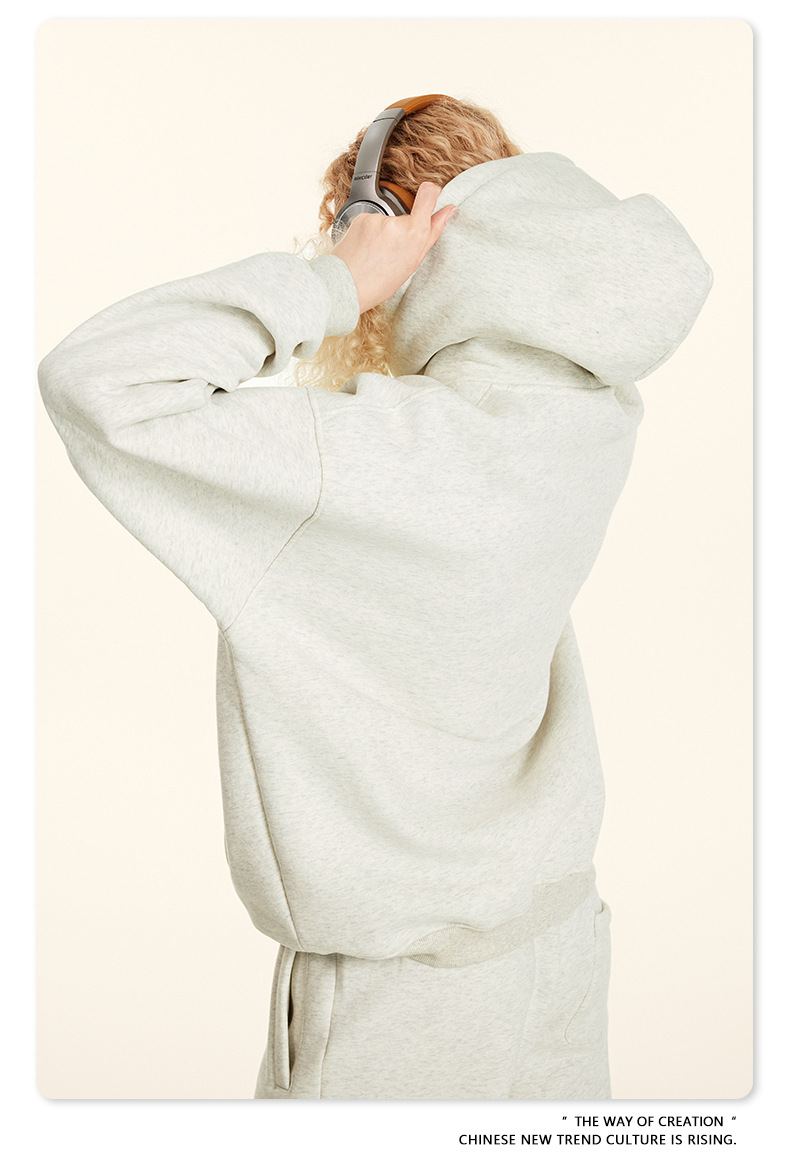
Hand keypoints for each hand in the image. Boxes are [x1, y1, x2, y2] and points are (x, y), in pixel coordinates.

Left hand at [331, 182, 455, 313]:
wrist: (346, 286)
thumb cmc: (380, 281)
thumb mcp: (413, 262)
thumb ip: (432, 233)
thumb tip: (448, 210)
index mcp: (415, 233)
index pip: (429, 193)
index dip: (431, 192)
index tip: (430, 195)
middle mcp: (397, 222)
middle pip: (406, 216)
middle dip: (402, 230)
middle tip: (390, 253)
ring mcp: (378, 219)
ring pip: (387, 221)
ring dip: (383, 234)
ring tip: (374, 255)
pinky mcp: (361, 217)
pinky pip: (371, 222)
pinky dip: (369, 234)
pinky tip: (364, 249)